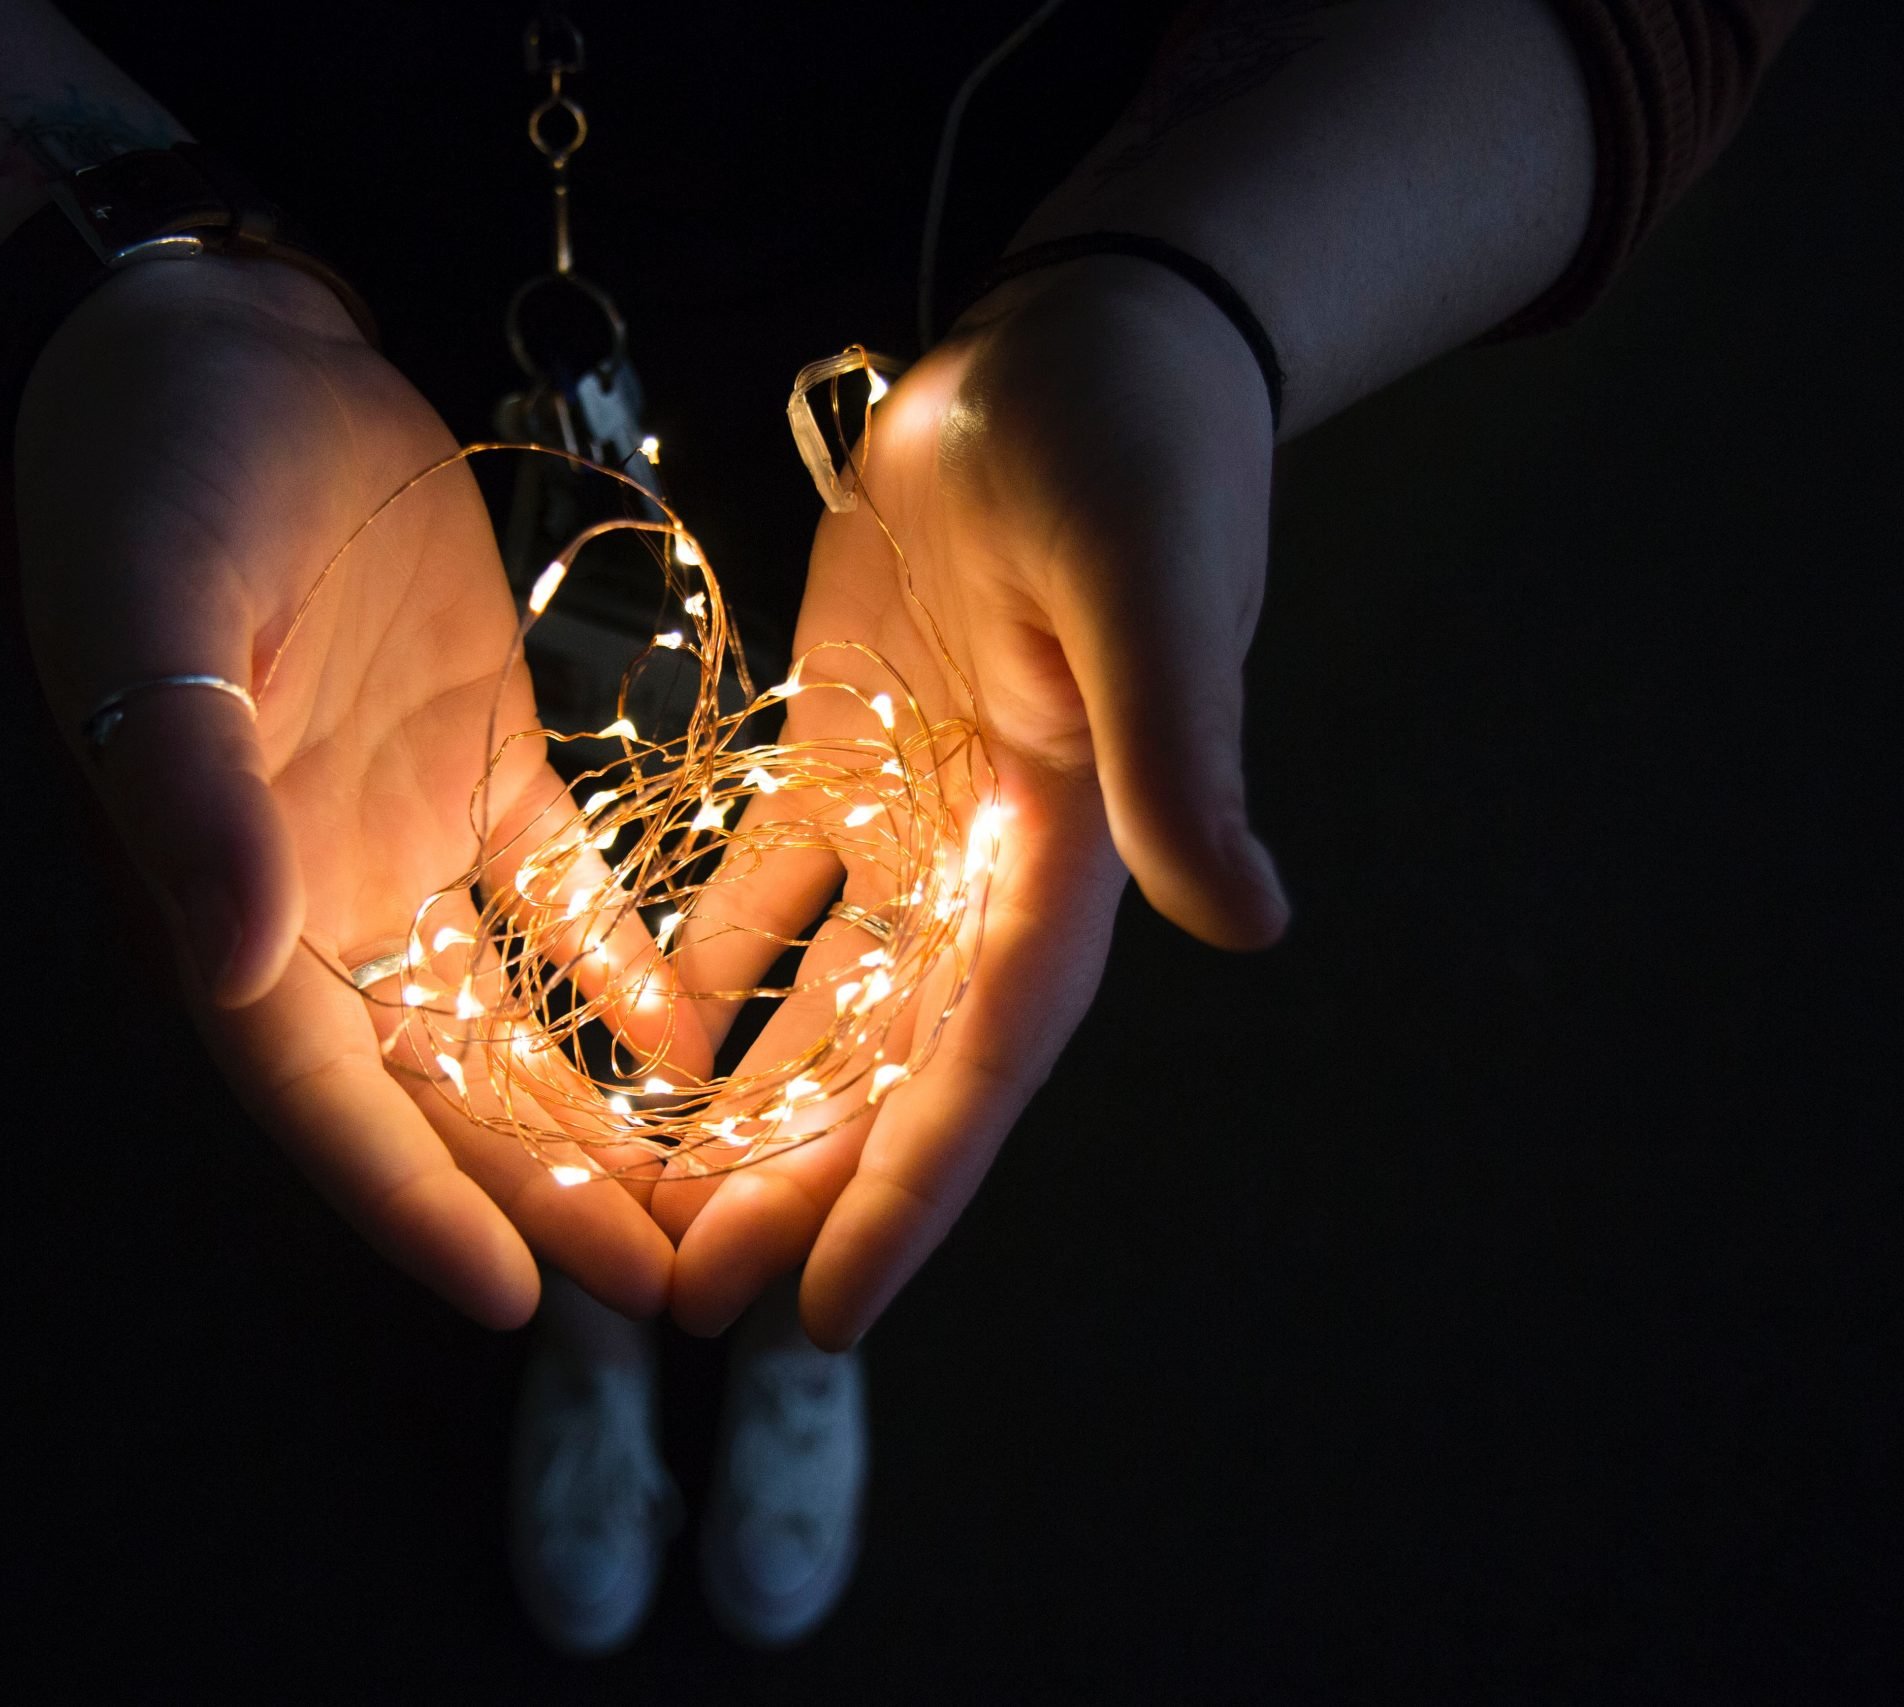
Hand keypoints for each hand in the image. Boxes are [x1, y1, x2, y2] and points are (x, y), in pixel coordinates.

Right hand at [14, 258, 676, 1326]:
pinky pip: (562, 890)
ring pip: (512, 1010)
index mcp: (229, 891)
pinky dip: (624, 962)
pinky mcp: (478, 751)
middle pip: (437, 1084)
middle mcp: (317, 890)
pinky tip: (701, 1034)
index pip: (324, 1092)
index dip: (410, 1202)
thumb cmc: (148, 478)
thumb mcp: (150, 625)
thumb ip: (190, 798)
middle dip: (541, 1192)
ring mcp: (402, 826)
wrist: (209, 343)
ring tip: (703, 1195)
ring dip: (595, 1108)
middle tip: (665, 1285)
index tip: (514, 1303)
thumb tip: (228, 967)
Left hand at [655, 256, 1290, 1345]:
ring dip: (755, 1109)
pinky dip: (718, 967)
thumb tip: (1248, 921)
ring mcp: (915, 814)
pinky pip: (772, 888)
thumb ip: (1179, 755)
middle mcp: (990, 867)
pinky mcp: (846, 748)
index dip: (909, 1192)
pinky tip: (654, 1042)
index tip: (827, 1314)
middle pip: (888, 1065)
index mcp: (1063, 858)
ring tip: (660, 1212)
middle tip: (694, 1303)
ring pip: (827, 1002)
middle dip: (801, 1188)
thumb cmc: (1131, 452)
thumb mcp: (1147, 592)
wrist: (1082, 344)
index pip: (979, 1063)